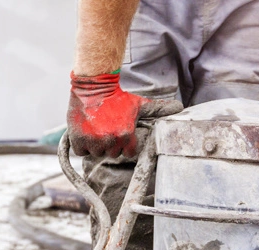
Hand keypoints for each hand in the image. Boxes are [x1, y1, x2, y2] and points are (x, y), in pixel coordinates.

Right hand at [66, 72, 181, 157]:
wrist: (93, 86)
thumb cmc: (118, 97)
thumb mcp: (139, 104)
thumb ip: (158, 109)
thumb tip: (180, 107)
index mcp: (126, 135)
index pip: (127, 153)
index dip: (124, 144)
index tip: (119, 132)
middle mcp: (110, 140)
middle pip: (112, 154)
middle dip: (109, 144)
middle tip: (106, 127)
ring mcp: (94, 141)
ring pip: (96, 153)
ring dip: (95, 144)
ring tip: (96, 127)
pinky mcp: (78, 139)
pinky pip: (81, 152)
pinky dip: (81, 144)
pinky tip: (86, 131)